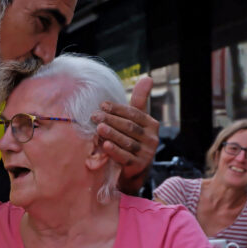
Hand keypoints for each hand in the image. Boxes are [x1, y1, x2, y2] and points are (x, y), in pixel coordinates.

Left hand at [91, 76, 158, 194]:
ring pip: (127, 142)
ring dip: (112, 134)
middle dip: (111, 120)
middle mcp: (152, 138)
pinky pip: (126, 157)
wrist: (133, 170)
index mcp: (151, 124)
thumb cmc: (132, 139)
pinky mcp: (139, 166)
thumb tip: (148, 77)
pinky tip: (105, 145)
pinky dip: (115, 151)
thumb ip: (139, 100)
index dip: (118, 109)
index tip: (102, 105)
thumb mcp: (136, 120)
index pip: (134, 114)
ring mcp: (147, 153)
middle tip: (94, 116)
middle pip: (129, 127)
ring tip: (99, 128)